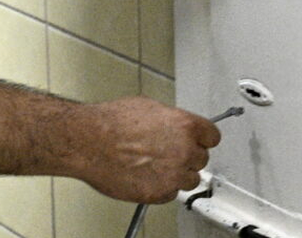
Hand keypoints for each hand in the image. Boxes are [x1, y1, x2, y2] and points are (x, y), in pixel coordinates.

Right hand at [74, 96, 220, 203]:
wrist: (89, 142)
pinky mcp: (159, 193)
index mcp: (185, 126)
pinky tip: (146, 177)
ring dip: (177, 175)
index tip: (199, 142)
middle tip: (169, 154)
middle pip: (202, 159)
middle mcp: (183, 151)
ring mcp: (172, 174)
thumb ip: (169, 120)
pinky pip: (170, 194)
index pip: (212, 136)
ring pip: (189, 180)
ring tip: (156, 167)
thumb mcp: (148, 107)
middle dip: (188, 157)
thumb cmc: (111, 123)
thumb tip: (172, 125)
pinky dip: (161, 188)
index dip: (203, 139)